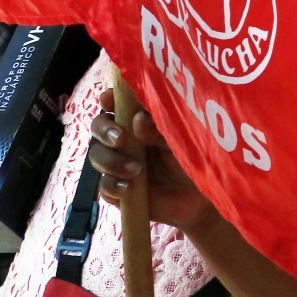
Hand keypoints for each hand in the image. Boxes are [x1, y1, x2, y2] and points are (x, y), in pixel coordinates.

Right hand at [91, 90, 218, 231]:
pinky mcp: (116, 189)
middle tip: (121, 138)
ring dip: (113, 161)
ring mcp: (118, 163)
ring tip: (137, 169)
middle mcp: (125, 138)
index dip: (110, 98)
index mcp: (140, 120)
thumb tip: (139, 119)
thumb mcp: (182, 140)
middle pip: (99, 126)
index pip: (119, 103)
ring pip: (97, 155)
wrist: (199, 197)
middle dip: (105, 129)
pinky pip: (103, 185)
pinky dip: (113, 185)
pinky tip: (128, 188)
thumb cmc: (193, 158)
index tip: (108, 99)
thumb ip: (160, 129)